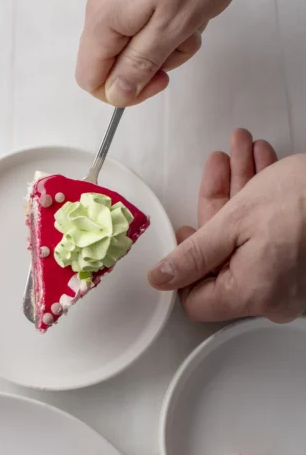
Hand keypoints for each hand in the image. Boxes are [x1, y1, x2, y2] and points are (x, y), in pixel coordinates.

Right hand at [76, 0, 254, 106]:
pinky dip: (163, 15)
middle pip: (111, 57)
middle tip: (186, 42)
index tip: (159, 79)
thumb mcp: (174, 25)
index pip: (90, 78)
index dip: (123, 91)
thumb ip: (139, 64)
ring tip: (194, 15)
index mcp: (103, 18)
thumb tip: (114, 93)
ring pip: (129, 34)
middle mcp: (98, 0)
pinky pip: (138, 9)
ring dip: (162, 38)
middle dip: (149, 61)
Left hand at [148, 129, 305, 322]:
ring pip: (247, 240)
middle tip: (218, 169)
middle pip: (223, 259)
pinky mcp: (301, 264)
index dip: (183, 266)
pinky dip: (262, 204)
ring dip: (241, 193)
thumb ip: (193, 254)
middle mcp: (273, 297)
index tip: (184, 232)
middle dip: (217, 207)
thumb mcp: (234, 220)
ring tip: (239, 154)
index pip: (196, 300)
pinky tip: (259, 164)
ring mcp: (290, 282)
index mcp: (252, 294)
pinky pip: (269, 238)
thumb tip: (162, 278)